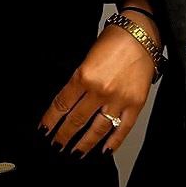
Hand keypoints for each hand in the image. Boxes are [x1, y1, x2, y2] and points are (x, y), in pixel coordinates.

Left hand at [36, 22, 158, 157]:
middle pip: (76, 120)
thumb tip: (67, 104)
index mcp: (84, 76)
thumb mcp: (86, 58)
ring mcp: (119, 99)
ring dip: (84, 144)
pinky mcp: (136, 104)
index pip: (62, 104)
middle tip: (56, 145)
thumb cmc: (113, 41)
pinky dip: (113, 142)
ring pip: (98, 130)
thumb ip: (78, 81)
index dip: (50, 120)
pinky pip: (123, 129)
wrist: (140, 34)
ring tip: (76, 152)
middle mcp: (100, 91)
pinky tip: (104, 150)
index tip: (44, 130)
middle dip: (63, 136)